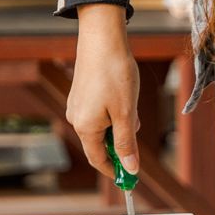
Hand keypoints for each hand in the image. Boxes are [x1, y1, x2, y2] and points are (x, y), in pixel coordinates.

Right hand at [68, 4, 139, 174]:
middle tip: (138, 129)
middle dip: (121, 143)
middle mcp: (76, 118)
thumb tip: (130, 168)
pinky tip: (124, 96)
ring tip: (132, 104)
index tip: (132, 176)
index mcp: (85, 127)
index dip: (116, 170)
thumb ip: (127, 143)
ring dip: (119, 125)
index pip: (98, 160)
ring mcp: (77, 105)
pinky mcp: (81, 93)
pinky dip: (114, 113)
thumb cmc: (115, 74)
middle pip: (99, 144)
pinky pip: (98, 113)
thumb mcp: (126, 113)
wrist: (102, 37)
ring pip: (101, 127)